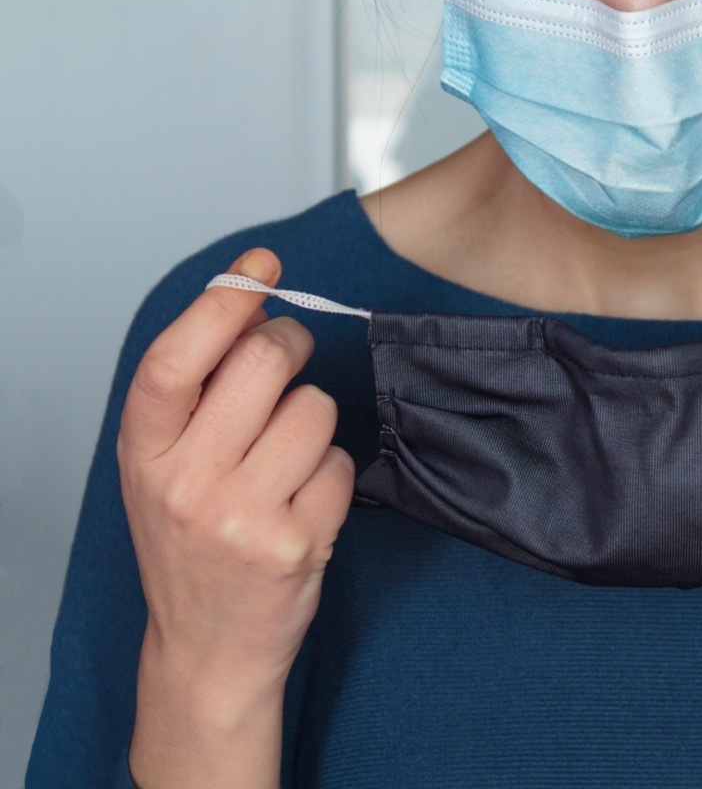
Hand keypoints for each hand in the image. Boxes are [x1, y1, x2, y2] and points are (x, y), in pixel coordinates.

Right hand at [117, 248, 354, 693]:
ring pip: (315, 408)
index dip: (221, 302)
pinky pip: (341, 462)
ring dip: (314, 419)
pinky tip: (305, 500)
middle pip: (263, 363)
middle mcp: (186, 481)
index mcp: (143, 453)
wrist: (208, 647)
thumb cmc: (191, 548)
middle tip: (289, 359)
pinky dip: (333, 471)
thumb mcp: (165, 467)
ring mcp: (242, 514)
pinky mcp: (296, 541)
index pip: (175, 357)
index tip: (259, 269)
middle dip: (291, 345)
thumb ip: (197, 392)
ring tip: (287, 458)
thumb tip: (251, 305)